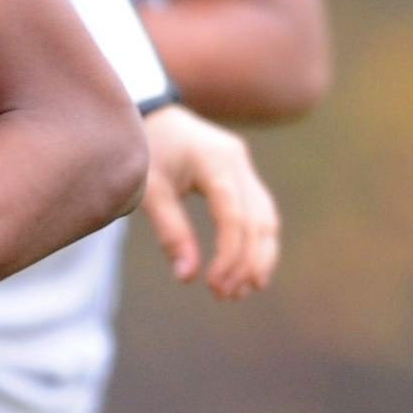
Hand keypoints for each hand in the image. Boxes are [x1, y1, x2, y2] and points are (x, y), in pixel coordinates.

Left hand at [138, 103, 279, 300]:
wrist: (153, 115)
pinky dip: (257, 243)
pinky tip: (248, 270)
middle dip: (246, 262)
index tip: (214, 285)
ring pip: (266, 218)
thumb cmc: (146, 152)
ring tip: (242, 291)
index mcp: (213, 161)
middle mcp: (237, 161)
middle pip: (258, 219)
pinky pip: (260, 213)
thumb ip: (170, 231)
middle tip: (227, 296)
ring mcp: (244, 167)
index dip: (229, 254)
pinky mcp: (243, 175)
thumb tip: (187, 277)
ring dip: (258, 257)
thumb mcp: (150, 191)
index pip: (233, 214)